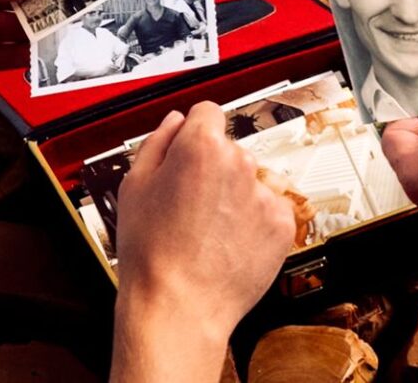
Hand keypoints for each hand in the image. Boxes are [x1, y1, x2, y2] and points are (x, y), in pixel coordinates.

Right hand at [114, 103, 293, 342]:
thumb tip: (176, 121)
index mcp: (202, 146)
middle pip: (229, 150)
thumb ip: (157, 142)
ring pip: (250, 182)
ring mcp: (264, 194)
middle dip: (213, 168)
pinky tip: (227, 243)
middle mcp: (240, 163)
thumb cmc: (152, 254)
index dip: (194, 130)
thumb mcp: (134, 187)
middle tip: (189, 204)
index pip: (207, 111)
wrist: (178, 306)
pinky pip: (268, 210)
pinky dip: (254, 223)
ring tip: (207, 230)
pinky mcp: (282, 223)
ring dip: (235, 196)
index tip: (190, 146)